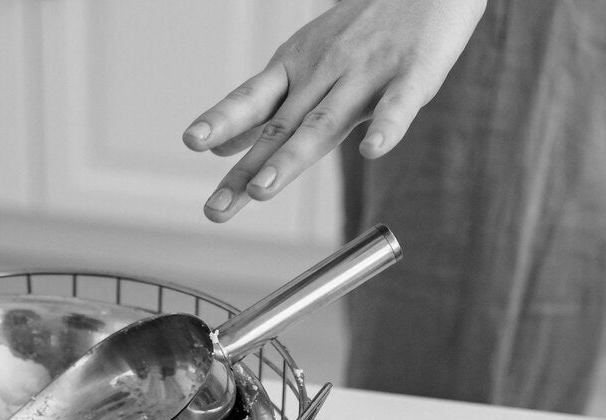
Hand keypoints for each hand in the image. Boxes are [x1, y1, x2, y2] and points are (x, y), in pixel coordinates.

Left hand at [183, 0, 486, 222]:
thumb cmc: (364, 26)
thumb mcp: (303, 61)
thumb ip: (266, 107)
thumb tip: (218, 146)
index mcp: (297, 69)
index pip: (252, 102)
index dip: (221, 121)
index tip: (192, 143)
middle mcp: (325, 71)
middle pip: (281, 127)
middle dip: (247, 169)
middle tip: (217, 207)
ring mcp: (367, 73)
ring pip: (325, 121)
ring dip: (292, 156)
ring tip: (263, 189)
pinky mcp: (413, 73)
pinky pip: (397, 105)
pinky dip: (386, 129)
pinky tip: (372, 151)